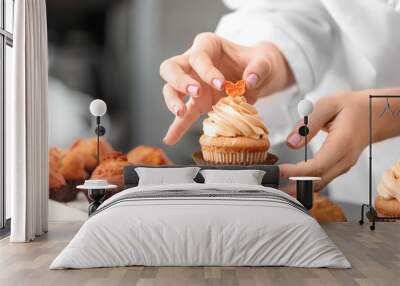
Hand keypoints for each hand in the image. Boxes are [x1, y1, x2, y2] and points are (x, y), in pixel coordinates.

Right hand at [160, 32, 293, 144]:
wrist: (259, 76)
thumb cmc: (257, 63)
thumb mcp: (264, 62)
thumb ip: (259, 68)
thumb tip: (250, 81)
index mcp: (208, 45)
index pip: (199, 55)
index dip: (207, 69)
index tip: (221, 83)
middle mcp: (193, 63)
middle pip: (171, 67)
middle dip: (179, 80)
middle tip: (195, 92)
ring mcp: (192, 83)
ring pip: (170, 89)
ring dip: (173, 101)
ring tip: (181, 113)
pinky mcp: (197, 102)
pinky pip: (183, 115)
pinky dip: (177, 127)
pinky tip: (171, 139)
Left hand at [280, 88, 399, 193]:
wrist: (373, 115)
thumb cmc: (351, 107)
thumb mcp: (328, 104)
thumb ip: (308, 123)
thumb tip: (292, 142)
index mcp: (342, 143)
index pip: (318, 166)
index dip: (297, 172)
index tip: (280, 171)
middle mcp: (344, 159)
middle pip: (317, 181)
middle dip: (294, 186)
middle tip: (272, 185)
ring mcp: (342, 166)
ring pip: (319, 184)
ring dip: (298, 188)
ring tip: (276, 187)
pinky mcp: (338, 168)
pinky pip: (321, 180)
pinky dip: (305, 183)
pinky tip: (289, 182)